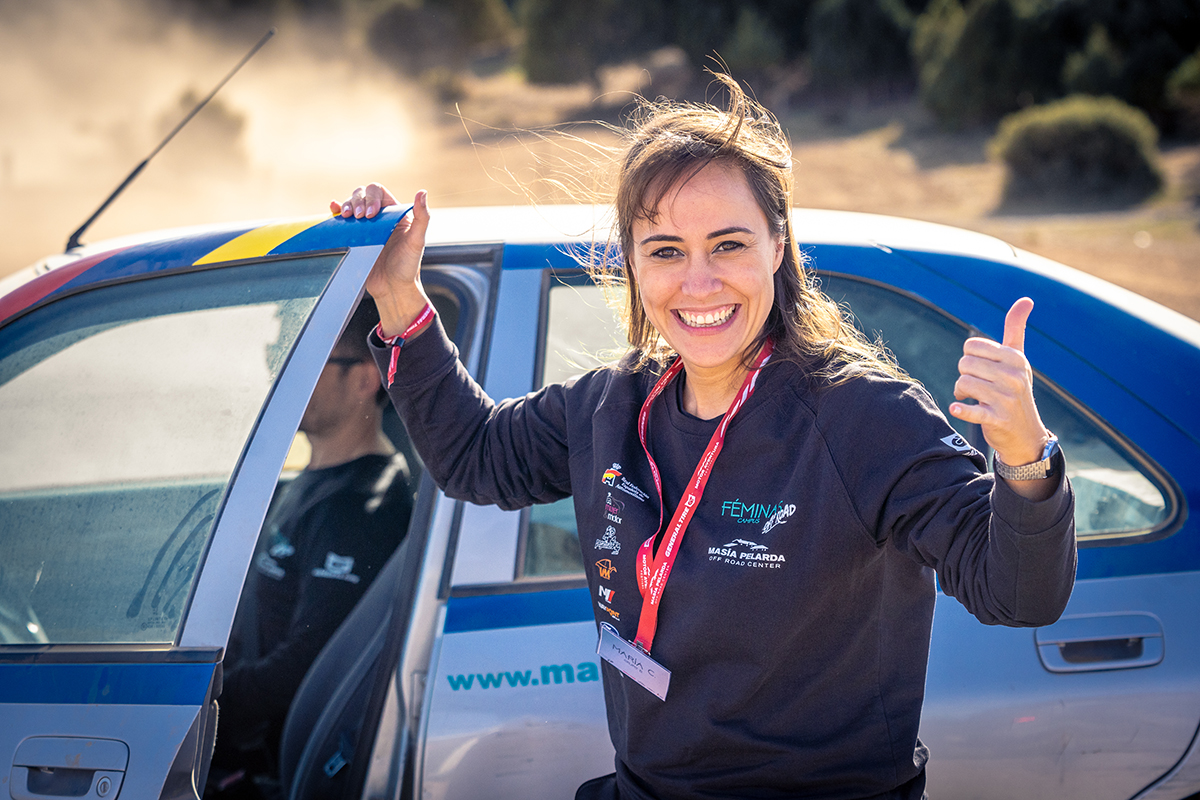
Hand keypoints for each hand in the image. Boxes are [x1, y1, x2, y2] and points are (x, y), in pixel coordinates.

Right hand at [330, 184, 431, 336]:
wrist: (392, 289)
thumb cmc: (407, 267)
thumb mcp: (417, 242)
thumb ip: (422, 217)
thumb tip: (422, 192)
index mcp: (395, 214)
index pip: (379, 192)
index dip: (372, 197)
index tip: (372, 214)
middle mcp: (380, 217)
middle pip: (362, 194)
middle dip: (357, 200)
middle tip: (360, 217)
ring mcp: (365, 227)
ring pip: (351, 204)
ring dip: (346, 205)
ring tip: (347, 217)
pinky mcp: (354, 237)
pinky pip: (342, 219)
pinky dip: (336, 210)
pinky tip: (333, 208)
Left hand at [949, 298, 1051, 484]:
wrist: (1026, 434)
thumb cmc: (1015, 390)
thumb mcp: (1018, 359)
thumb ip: (1015, 329)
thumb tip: (1026, 299)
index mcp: (1015, 358)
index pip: (971, 346)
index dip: (969, 358)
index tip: (979, 369)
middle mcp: (1013, 375)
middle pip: (964, 364)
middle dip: (964, 376)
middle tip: (974, 387)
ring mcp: (1006, 398)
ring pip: (963, 383)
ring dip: (961, 393)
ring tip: (972, 399)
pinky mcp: (998, 419)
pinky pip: (971, 410)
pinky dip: (962, 410)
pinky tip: (958, 408)